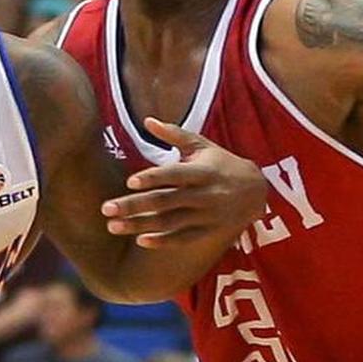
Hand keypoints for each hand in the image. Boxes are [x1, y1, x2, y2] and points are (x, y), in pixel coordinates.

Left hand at [101, 117, 267, 248]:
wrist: (257, 191)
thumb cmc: (221, 163)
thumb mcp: (202, 145)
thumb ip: (174, 134)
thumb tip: (147, 120)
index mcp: (201, 172)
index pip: (173, 175)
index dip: (152, 178)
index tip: (129, 182)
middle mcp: (203, 195)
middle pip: (164, 201)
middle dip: (133, 206)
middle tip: (105, 209)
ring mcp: (206, 216)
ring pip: (169, 223)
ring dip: (139, 226)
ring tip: (112, 227)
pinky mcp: (208, 231)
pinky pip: (183, 239)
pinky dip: (163, 241)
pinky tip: (140, 241)